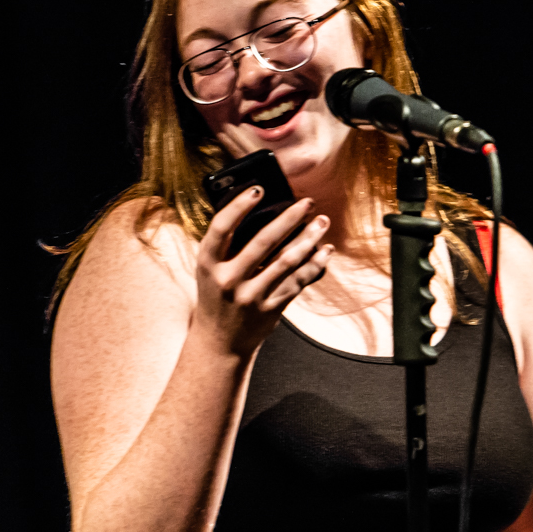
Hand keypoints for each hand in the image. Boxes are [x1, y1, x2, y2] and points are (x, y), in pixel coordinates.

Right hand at [192, 187, 332, 357]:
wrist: (219, 341)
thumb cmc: (216, 295)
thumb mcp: (210, 269)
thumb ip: (228, 245)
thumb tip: (262, 209)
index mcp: (207, 263)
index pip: (221, 227)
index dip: (239, 206)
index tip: (259, 189)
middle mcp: (228, 280)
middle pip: (263, 241)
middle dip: (290, 218)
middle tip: (308, 202)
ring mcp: (250, 297)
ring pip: (286, 261)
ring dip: (308, 238)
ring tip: (322, 222)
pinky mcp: (270, 310)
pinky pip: (297, 282)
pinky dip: (314, 264)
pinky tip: (324, 251)